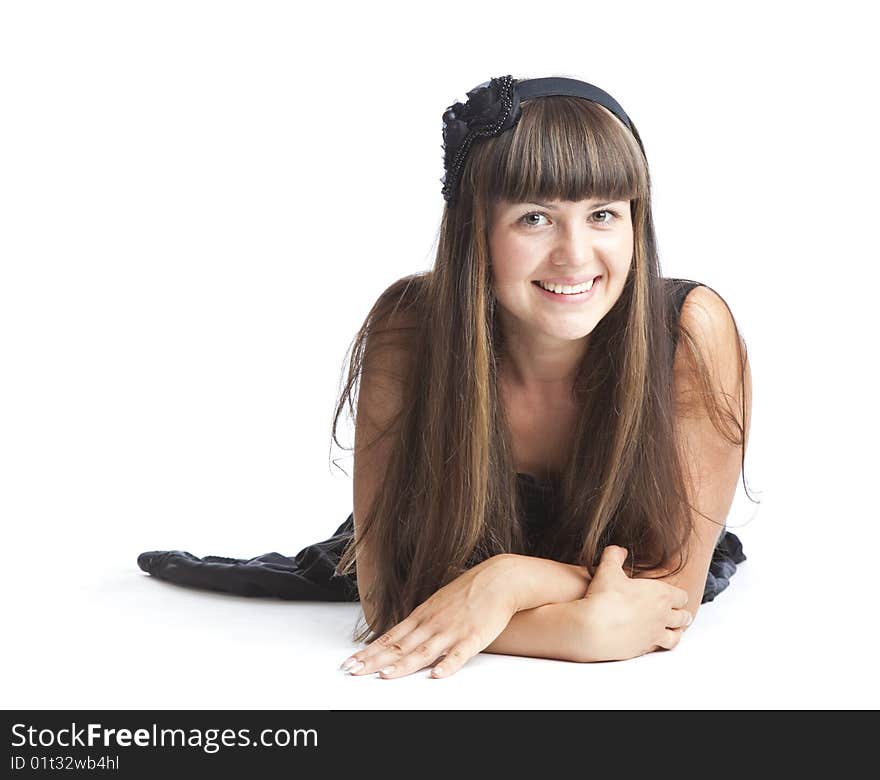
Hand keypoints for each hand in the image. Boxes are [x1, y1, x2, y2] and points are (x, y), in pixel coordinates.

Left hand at [338, 554, 518, 678]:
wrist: (500, 580)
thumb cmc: (469, 592)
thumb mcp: (438, 602)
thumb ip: (420, 620)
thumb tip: (401, 633)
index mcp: (422, 615)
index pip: (390, 636)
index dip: (369, 651)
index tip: (350, 662)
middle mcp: (432, 623)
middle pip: (399, 646)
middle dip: (374, 660)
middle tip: (352, 671)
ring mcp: (451, 631)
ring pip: (423, 651)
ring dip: (402, 665)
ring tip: (384, 676)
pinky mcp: (473, 638)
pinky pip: (458, 655)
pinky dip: (447, 665)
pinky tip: (437, 675)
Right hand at [575, 545, 691, 661]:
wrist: (594, 627)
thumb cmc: (604, 597)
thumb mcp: (607, 569)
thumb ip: (614, 555)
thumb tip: (619, 550)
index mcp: (660, 595)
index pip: (681, 596)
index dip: (678, 596)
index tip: (675, 596)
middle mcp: (663, 616)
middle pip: (683, 617)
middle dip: (682, 614)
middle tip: (680, 613)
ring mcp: (655, 634)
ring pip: (676, 635)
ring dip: (676, 632)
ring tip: (673, 630)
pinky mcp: (645, 649)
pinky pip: (661, 648)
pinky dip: (661, 644)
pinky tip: (654, 641)